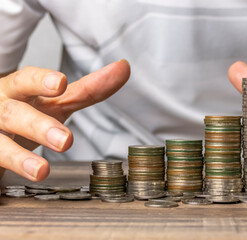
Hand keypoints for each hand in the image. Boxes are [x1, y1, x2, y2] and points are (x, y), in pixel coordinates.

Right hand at [0, 60, 129, 180]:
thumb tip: (124, 68)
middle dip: (39, 125)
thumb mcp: (57, 102)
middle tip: (65, 140)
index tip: (60, 83)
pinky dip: (5, 170)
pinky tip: (17, 182)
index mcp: (18, 91)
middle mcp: (1, 108)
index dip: (41, 81)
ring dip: (19, 157)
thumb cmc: (27, 111)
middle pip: (14, 113)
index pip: (27, 80)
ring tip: (41, 170)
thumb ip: (88, 89)